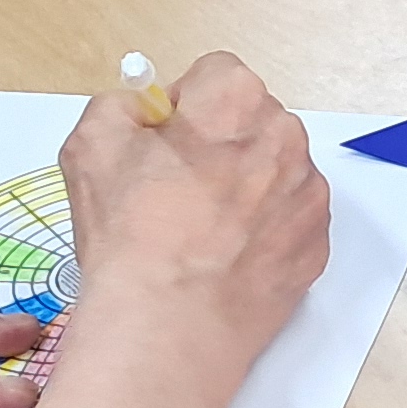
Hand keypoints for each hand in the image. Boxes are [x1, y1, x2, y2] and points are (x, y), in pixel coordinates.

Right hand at [58, 50, 325, 367]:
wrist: (167, 329)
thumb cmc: (130, 236)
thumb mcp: (90, 144)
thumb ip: (120, 107)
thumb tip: (144, 113)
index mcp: (236, 99)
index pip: (213, 77)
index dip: (181, 110)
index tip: (159, 147)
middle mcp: (285, 137)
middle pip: (248, 124)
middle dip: (216, 147)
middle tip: (174, 194)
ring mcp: (307, 195)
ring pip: (272, 173)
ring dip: (243, 190)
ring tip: (197, 235)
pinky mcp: (316, 246)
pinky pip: (287, 222)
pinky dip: (262, 234)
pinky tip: (223, 260)